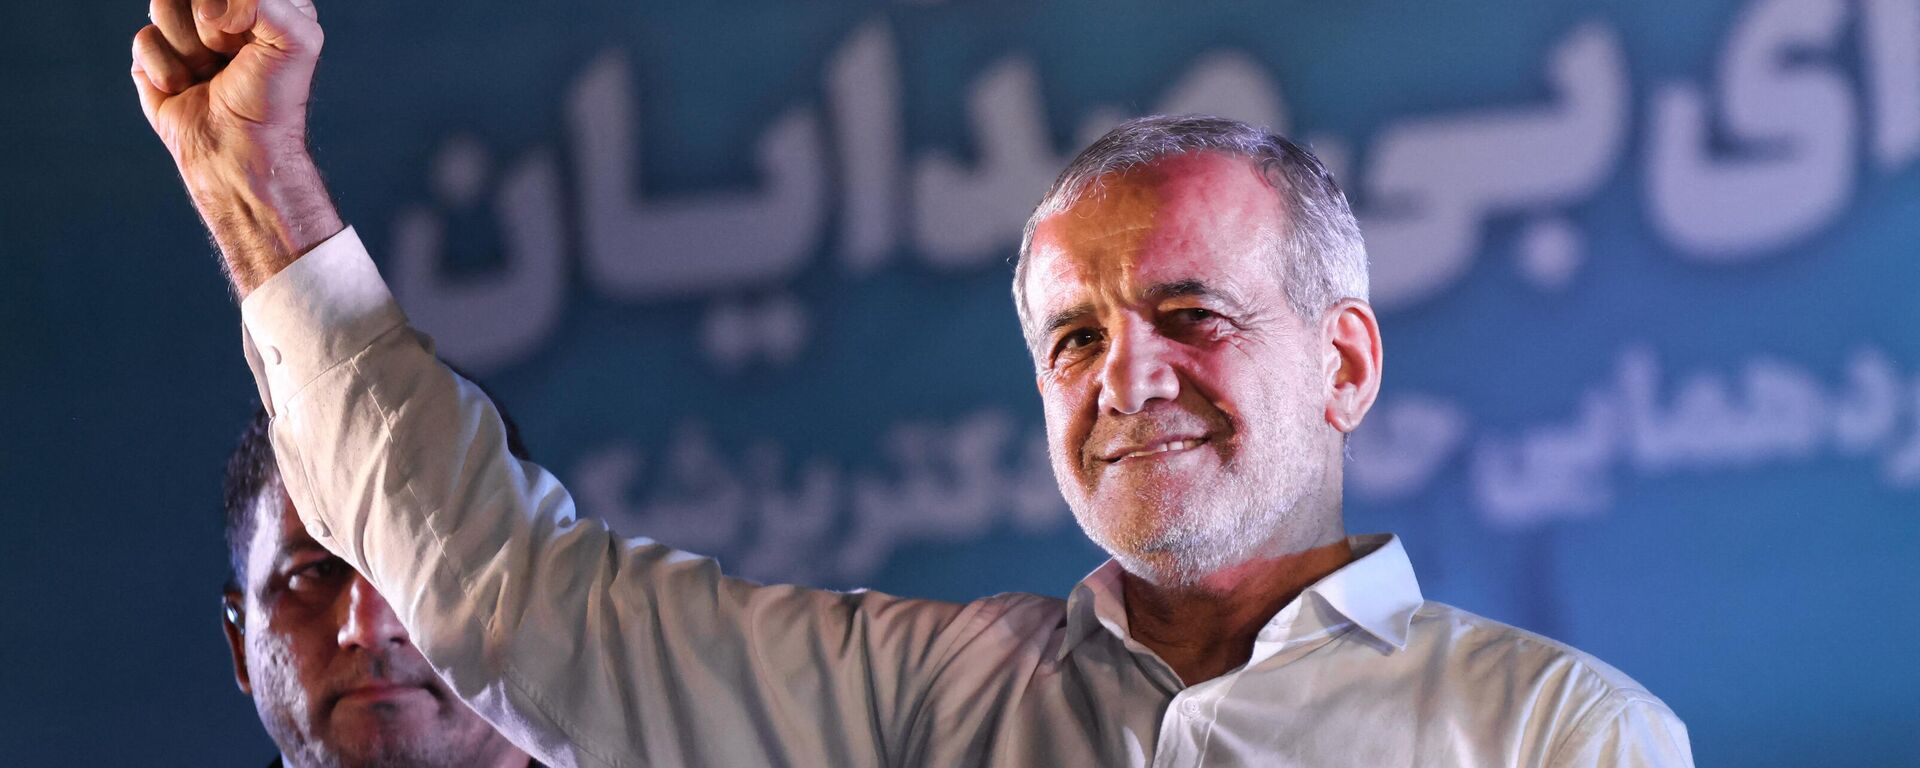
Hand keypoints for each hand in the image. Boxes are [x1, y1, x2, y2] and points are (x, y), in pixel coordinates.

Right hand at [131, 0, 341, 295]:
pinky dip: (168, 70)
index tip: (249, 34)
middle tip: (232, 54)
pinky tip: (187, 87)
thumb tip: (209, 8)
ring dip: (190, 49)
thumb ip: (262, 2)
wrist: (238, 150)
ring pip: (162, 3)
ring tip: (210, 72)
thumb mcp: (296, 40)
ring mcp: (185, 30)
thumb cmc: (272, 99)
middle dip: (211, 25)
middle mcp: (221, 8)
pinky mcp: (155, 54)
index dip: (235, 7)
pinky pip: (144, 39)